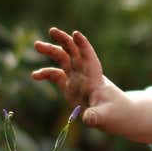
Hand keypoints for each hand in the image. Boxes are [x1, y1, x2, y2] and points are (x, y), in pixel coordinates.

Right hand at [31, 28, 151, 143]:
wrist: (117, 114)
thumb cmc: (115, 113)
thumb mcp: (106, 115)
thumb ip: (96, 116)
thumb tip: (88, 119)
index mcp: (95, 77)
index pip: (89, 57)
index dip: (83, 45)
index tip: (76, 34)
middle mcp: (84, 73)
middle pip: (74, 52)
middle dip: (64, 40)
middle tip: (52, 30)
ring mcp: (76, 78)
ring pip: (63, 58)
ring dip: (51, 50)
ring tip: (37, 45)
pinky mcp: (69, 86)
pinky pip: (55, 75)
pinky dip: (45, 73)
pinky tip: (34, 75)